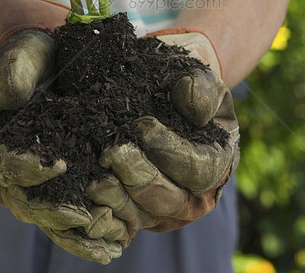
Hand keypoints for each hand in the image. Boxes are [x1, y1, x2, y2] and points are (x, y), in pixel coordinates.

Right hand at [0, 0, 127, 262]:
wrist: (42, 62)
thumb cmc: (31, 55)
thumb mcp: (20, 53)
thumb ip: (13, 69)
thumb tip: (12, 94)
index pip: (3, 162)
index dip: (27, 167)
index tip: (58, 164)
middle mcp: (7, 169)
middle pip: (27, 201)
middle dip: (58, 211)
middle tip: (91, 215)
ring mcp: (32, 184)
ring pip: (50, 218)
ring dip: (79, 232)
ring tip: (113, 238)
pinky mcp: (58, 189)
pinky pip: (70, 219)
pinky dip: (90, 235)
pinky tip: (117, 244)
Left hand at [97, 29, 239, 231]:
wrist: (163, 97)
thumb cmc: (184, 89)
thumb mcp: (202, 81)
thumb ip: (203, 90)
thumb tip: (190, 103)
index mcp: (218, 165)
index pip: (198, 170)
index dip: (171, 151)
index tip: (142, 127)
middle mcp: (195, 196)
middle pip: (169, 200)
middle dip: (140, 177)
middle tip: (113, 153)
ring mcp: (164, 211)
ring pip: (142, 217)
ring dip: (118, 200)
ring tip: (96, 179)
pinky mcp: (136, 216)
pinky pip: (120, 224)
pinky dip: (103, 216)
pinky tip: (86, 198)